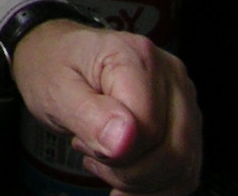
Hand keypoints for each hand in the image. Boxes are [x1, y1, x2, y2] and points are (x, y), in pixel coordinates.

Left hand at [11, 19, 200, 195]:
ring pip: (183, 165)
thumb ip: (89, 115)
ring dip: (143, 182)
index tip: (84, 145)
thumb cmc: (52, 66)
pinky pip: (185, 167)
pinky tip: (124, 173)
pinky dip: (155, 183)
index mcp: (135, 58)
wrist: (54, 55)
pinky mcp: (183, 116)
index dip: (117, 152)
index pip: (148, 130)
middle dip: (131, 174)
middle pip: (173, 152)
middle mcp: (168, 74)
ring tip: (105, 162)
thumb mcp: (55, 90)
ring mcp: (180, 96)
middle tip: (94, 159)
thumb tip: (124, 141)